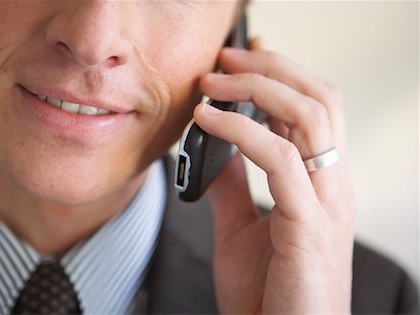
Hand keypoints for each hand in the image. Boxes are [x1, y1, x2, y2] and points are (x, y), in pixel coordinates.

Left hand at [193, 39, 356, 313]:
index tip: (244, 56)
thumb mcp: (241, 228)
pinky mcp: (309, 226)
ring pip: (309, 117)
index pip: (312, 110)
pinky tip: (207, 121)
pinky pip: (279, 159)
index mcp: (318, 185)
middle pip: (319, 99)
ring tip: (214, 81)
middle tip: (227, 57)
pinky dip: (240, 130)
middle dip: (273, 68)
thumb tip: (216, 149)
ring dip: (257, 88)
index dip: (281, 74)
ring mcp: (326, 204)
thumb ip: (234, 187)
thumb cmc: (266, 294)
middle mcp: (332, 186)